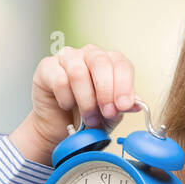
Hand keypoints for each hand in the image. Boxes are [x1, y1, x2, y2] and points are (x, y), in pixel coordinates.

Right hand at [14, 45, 138, 160]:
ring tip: (88, 117)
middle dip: (105, 92)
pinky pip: (59, 80)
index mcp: (109, 61)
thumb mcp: (111, 115)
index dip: (124, 86)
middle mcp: (89, 55)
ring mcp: (67, 58)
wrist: (59, 128)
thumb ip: (123, 107)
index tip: (123, 106)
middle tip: (107, 113)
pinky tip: (67, 106)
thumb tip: (137, 104)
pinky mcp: (47, 67)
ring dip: (86, 100)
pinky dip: (66, 98)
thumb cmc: (87, 117)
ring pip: (78, 72)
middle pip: (100, 63)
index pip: (121, 64)